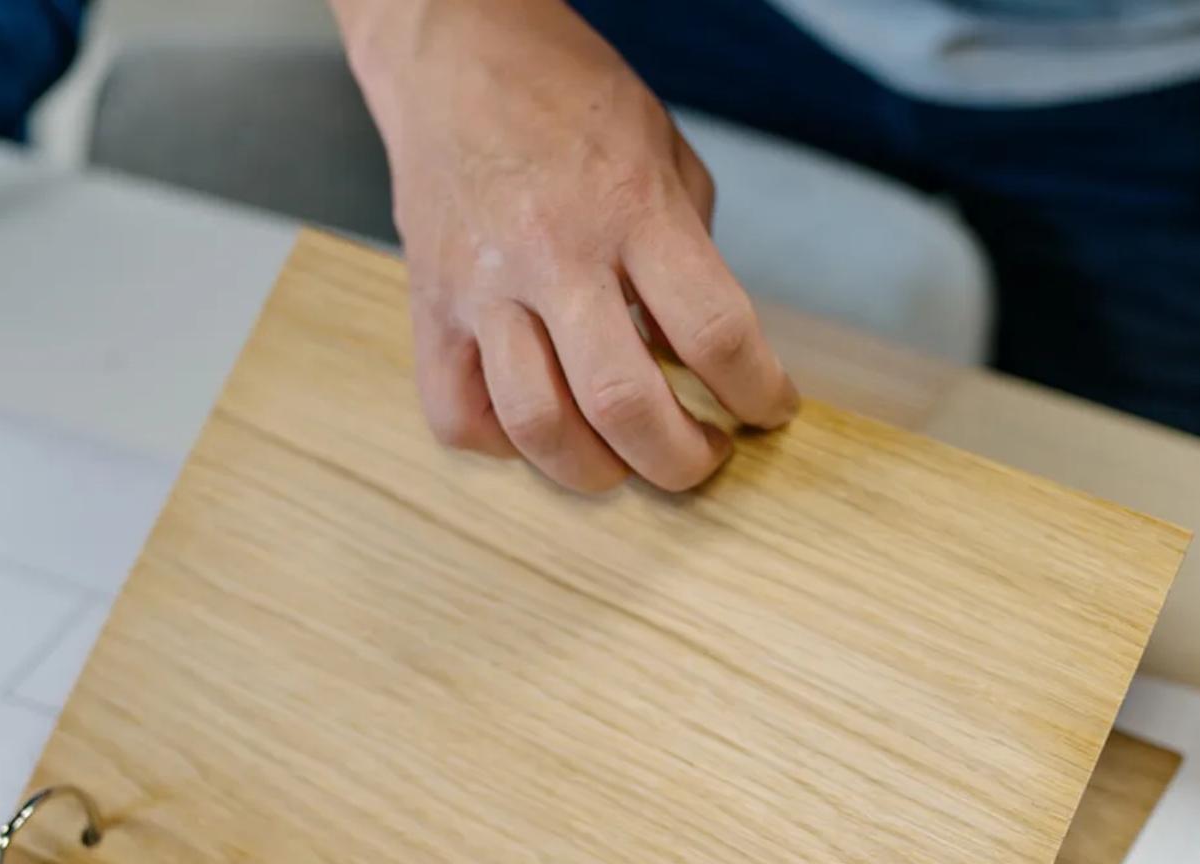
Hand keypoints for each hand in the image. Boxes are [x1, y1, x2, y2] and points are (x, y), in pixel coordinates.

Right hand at [339, 0, 796, 491]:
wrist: (456, 55)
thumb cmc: (569, 103)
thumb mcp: (666, 158)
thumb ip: (691, 259)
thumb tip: (701, 359)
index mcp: (632, 209)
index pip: (716, 333)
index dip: (759, 394)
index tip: (770, 410)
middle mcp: (554, 256)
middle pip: (625, 405)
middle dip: (682, 461)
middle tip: (702, 456)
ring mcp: (482, 289)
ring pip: (538, 427)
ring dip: (597, 471)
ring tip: (624, 459)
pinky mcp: (429, 308)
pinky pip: (457, 414)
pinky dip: (503, 446)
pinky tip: (538, 427)